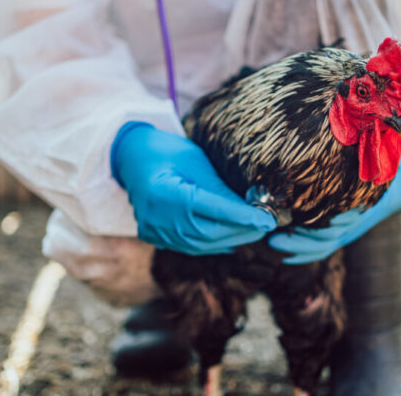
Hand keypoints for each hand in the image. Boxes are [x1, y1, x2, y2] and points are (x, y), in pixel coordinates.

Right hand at [111, 122, 275, 253]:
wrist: (131, 158)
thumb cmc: (168, 153)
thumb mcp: (197, 162)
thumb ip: (220, 189)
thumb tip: (252, 207)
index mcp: (167, 194)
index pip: (215, 210)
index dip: (244, 217)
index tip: (269, 220)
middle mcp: (159, 219)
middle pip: (210, 233)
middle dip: (241, 231)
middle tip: (265, 225)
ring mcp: (154, 232)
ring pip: (201, 245)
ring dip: (230, 239)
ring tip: (252, 231)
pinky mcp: (154, 238)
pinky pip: (189, 247)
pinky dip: (212, 244)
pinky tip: (230, 238)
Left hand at [268, 137, 400, 263]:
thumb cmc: (382, 162)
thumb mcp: (375, 152)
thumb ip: (363, 145)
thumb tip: (352, 121)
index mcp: (361, 200)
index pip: (337, 220)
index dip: (316, 223)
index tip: (293, 219)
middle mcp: (354, 219)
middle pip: (326, 237)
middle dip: (300, 239)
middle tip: (273, 236)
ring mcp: (349, 228)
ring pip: (324, 245)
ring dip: (298, 248)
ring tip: (273, 243)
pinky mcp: (342, 231)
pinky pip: (324, 248)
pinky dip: (306, 254)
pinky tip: (287, 255)